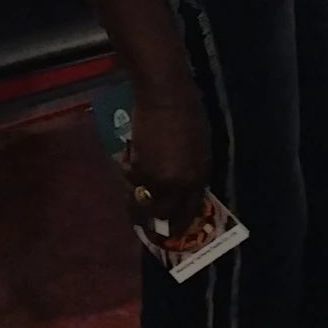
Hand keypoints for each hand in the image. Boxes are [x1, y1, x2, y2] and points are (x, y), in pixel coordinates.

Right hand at [126, 79, 210, 237]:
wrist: (166, 96)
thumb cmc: (188, 113)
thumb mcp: (200, 146)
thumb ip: (193, 170)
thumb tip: (183, 190)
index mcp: (199, 176)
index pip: (190, 210)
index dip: (180, 223)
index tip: (172, 231)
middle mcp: (180, 184)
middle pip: (164, 213)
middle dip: (153, 219)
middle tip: (143, 219)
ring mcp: (158, 179)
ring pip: (142, 198)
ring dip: (135, 191)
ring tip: (133, 173)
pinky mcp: (138, 169)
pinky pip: (130, 178)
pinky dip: (127, 166)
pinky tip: (130, 150)